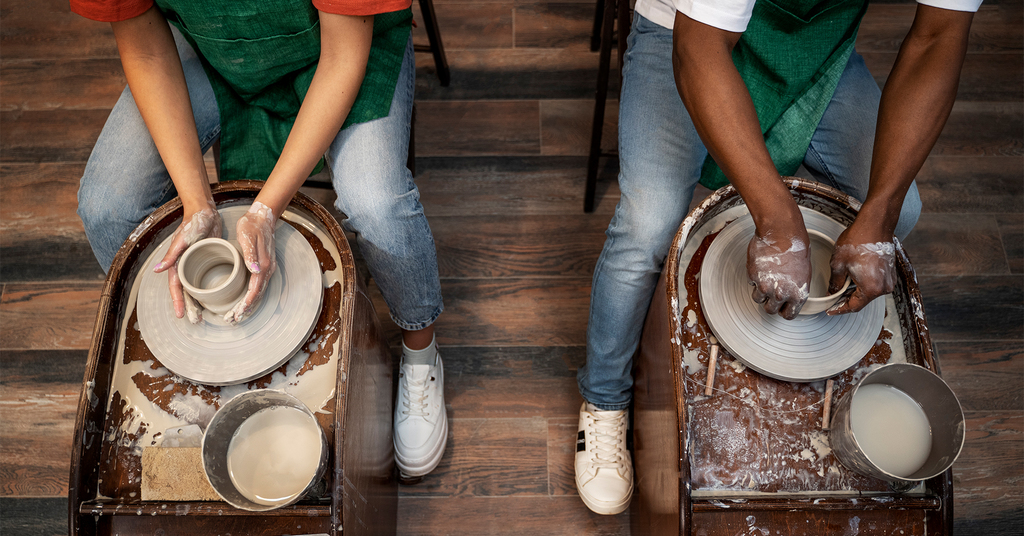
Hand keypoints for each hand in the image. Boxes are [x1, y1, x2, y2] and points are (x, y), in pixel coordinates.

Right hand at [153, 200, 222, 322]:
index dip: (178, 301)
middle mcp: (185, 266)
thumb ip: (171, 255)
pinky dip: (208, 289)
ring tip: (204, 315)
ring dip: (199, 301)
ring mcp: (195, 265)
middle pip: (186, 291)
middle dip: (189, 306)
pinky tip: (215, 297)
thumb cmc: (192, 224)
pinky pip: (205, 279)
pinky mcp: (206, 261)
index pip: (176, 287)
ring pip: (196, 287)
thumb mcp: (182, 240)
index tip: (182, 315)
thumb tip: (157, 270)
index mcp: (177, 263)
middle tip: (196, 321)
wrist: (205, 212)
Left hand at [225, 201, 277, 323]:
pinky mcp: (264, 267)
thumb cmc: (252, 225)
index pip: (254, 290)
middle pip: (257, 295)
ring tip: (237, 315)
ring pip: (259, 292)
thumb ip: (251, 255)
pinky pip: (259, 286)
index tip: (236, 313)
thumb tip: (254, 271)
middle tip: (232, 320)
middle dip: (245, 309)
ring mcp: (267, 269)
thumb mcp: (247, 237)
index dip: (245, 304)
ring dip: (249, 305)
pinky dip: (252, 297)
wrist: (263, 216)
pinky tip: (245, 301)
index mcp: (263, 265)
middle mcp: (267, 269)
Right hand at [747, 227, 811, 319]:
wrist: (782, 233)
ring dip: (760, 291)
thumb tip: (790, 296)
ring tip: (766, 278)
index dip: (784, 310)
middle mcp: (781, 294)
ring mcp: (765, 286)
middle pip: (770, 310)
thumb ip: (796, 289)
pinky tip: (762, 267)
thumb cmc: (796, 249)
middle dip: (770, 303)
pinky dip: (754, 278)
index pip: (788, 315)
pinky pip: (751, 284)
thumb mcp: (804, 273)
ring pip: (758, 299)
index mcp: (797, 295)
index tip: (782, 306)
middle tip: (772, 292)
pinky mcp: (753, 277)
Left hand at [827, 227, 895, 314]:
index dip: (840, 309)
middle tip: (832, 299)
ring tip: (841, 287)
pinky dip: (864, 284)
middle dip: (847, 300)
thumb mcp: (838, 264)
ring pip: (869, 292)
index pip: (854, 307)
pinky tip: (853, 278)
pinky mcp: (891, 273)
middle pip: (862, 301)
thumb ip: (835, 283)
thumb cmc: (857, 241)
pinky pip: (875, 284)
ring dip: (855, 291)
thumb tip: (832, 293)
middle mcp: (884, 287)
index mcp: (872, 288)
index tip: (830, 310)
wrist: (875, 224)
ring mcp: (890, 280)